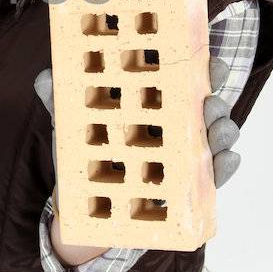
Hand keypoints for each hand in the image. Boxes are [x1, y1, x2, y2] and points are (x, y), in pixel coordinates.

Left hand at [33, 54, 242, 208]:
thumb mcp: (71, 124)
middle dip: (216, 100)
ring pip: (215, 138)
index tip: (210, 63)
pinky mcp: (187, 188)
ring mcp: (186, 157)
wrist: (83, 208)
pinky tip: (226, 159)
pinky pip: (214, 177)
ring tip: (218, 131)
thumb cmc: (86, 154)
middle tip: (211, 102)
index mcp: (155, 103)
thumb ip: (59, 99)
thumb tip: (46, 77)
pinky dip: (224, 167)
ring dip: (223, 131)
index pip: (185, 79)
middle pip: (207, 107)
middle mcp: (177, 126)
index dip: (202, 68)